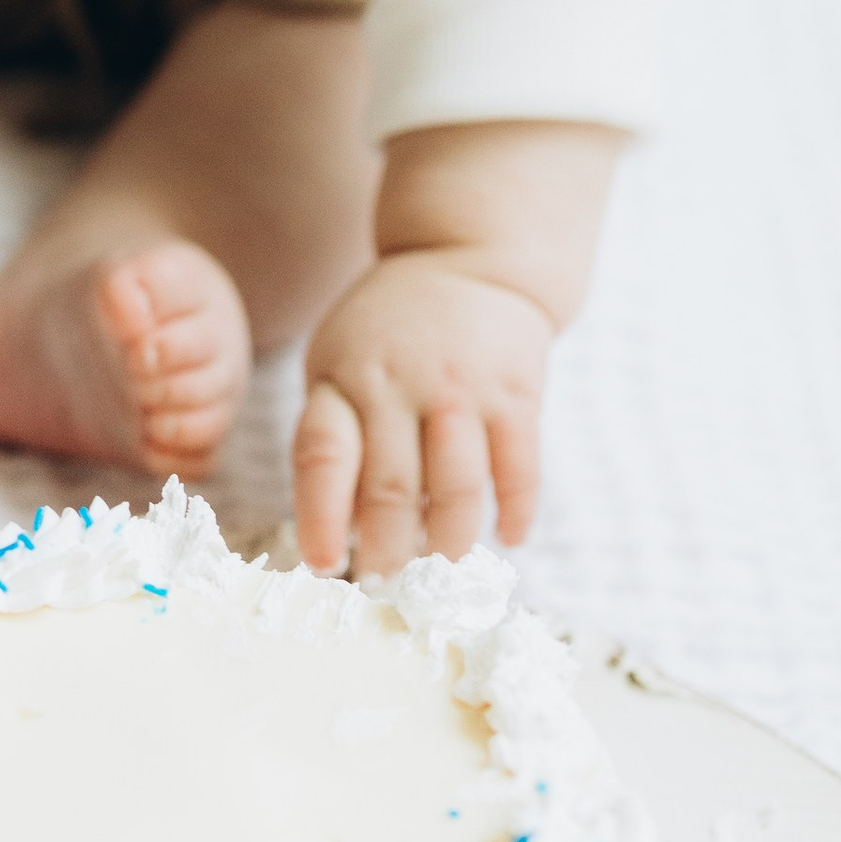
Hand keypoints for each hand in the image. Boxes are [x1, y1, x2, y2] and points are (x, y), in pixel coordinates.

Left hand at [292, 250, 549, 575]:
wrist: (470, 257)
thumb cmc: (388, 330)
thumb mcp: (337, 361)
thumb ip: (333, 434)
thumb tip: (339, 532)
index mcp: (342, 378)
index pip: (323, 456)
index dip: (320, 517)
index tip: (322, 565)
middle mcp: (399, 384)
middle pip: (391, 489)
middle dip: (387, 551)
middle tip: (386, 584)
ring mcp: (462, 388)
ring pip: (457, 489)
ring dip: (449, 542)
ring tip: (440, 569)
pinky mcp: (517, 391)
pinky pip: (520, 468)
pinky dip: (515, 512)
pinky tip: (509, 538)